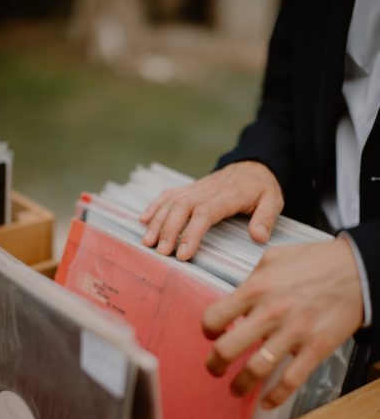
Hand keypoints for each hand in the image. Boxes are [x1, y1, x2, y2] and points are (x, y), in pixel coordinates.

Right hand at [140, 161, 283, 259]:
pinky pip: (169, 194)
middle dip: (168, 230)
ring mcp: (197, 187)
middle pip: (182, 207)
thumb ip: (266, 218)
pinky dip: (155, 206)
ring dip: (158, 221)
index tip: (183, 254)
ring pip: (172, 201)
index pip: (205, 213)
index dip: (192, 233)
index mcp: (229, 195)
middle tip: (161, 252)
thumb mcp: (273, 200)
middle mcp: (208, 189)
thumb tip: (258, 236)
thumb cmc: (262, 187)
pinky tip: (144, 220)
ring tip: (148, 242)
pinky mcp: (190, 187)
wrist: (253, 164)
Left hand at [203, 238, 363, 408]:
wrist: (359, 270)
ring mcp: (293, 333)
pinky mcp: (315, 349)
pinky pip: (290, 381)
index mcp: (256, 289)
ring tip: (236, 388)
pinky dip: (275, 397)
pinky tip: (267, 402)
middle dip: (214, 365)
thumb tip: (238, 296)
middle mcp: (270, 313)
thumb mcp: (274, 258)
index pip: (214, 317)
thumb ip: (252, 278)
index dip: (208, 330)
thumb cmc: (317, 262)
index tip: (212, 335)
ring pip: (255, 371)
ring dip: (240, 385)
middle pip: (227, 349)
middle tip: (214, 369)